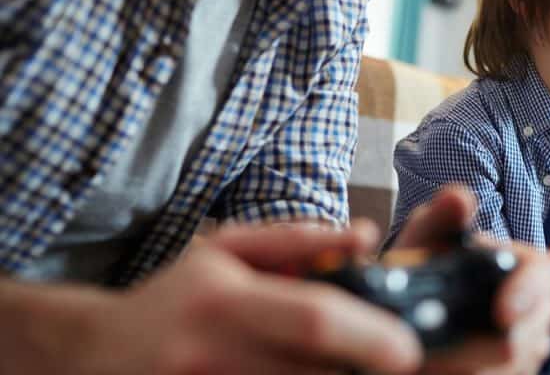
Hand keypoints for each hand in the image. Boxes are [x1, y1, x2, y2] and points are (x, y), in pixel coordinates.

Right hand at [93, 222, 422, 374]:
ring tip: (361, 373)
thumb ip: (297, 240)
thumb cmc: (174, 299)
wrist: (92, 356)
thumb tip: (366, 236)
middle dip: (365, 374)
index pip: (310, 319)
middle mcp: (212, 355)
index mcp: (223, 301)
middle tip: (403, 367)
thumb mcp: (225, 251)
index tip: (409, 348)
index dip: (367, 336)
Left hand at [392, 187, 549, 374]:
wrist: (403, 313)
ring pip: (513, 368)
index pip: (545, 274)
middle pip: (528, 334)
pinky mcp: (513, 373)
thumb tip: (460, 197)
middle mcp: (535, 309)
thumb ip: (440, 217)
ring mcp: (528, 348)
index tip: (502, 315)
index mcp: (523, 267)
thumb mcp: (424, 240)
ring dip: (468, 367)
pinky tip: (437, 371)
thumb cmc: (423, 268)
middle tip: (435, 352)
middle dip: (484, 346)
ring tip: (427, 361)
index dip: (528, 293)